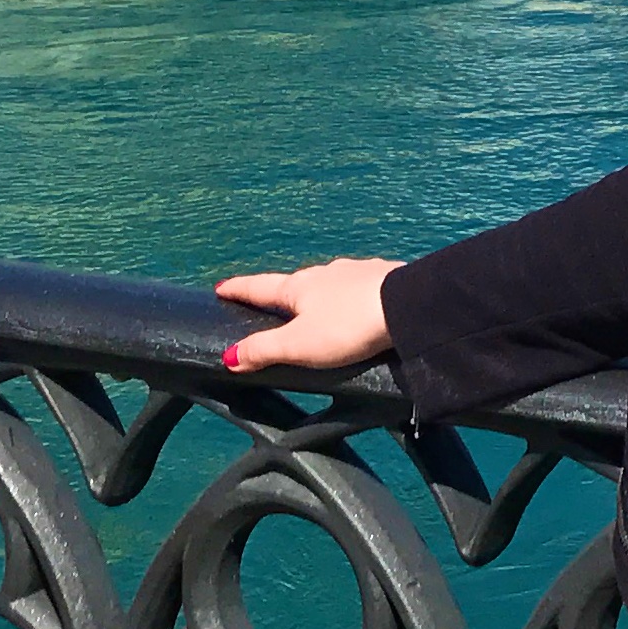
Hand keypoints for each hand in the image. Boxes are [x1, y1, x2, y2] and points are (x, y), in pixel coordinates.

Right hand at [212, 257, 400, 373]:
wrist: (406, 307)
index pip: (260, 287)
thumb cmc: (347, 326)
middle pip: (296, 283)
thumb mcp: (298, 344)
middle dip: (282, 293)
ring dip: (318, 293)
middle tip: (271, 302)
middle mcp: (326, 272)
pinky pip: (356, 287)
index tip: (221, 286)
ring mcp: (356, 272)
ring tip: (315, 307)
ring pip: (329, 282)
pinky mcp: (383, 278)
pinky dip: (347, 296)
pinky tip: (354, 305)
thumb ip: (263, 350)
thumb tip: (228, 356)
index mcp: (299, 287)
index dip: (239, 289)